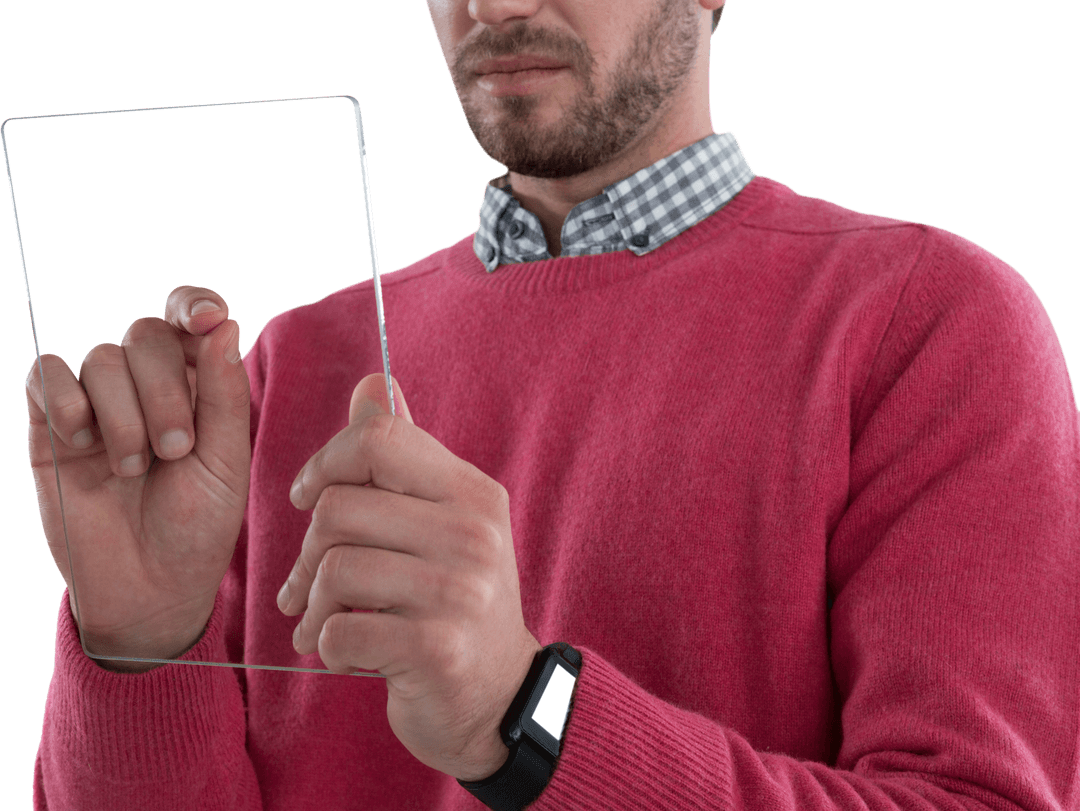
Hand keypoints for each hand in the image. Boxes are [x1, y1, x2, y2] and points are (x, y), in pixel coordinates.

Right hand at [26, 286, 250, 670]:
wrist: (149, 588)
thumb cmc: (198, 527)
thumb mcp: (225, 461)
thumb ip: (223, 392)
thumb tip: (223, 322)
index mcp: (198, 385)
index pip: (190, 317)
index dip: (195, 304)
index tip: (208, 317)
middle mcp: (146, 384)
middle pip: (145, 335)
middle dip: (163, 391)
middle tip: (173, 451)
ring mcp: (97, 402)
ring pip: (101, 357)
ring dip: (123, 414)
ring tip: (135, 468)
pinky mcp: (51, 425)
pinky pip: (47, 374)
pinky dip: (67, 399)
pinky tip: (85, 442)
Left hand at [278, 373, 542, 780]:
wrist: (499, 696)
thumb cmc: (456, 601)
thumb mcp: (444, 521)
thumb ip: (404, 457)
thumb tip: (373, 384)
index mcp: (473, 493)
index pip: (378, 438)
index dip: (325, 462)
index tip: (308, 496)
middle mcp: (473, 534)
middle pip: (339, 507)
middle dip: (307, 550)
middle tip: (309, 583)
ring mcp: (459, 592)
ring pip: (333, 568)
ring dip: (312, 604)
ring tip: (322, 621)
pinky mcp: (436, 649)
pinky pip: (339, 631)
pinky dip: (327, 647)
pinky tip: (349, 654)